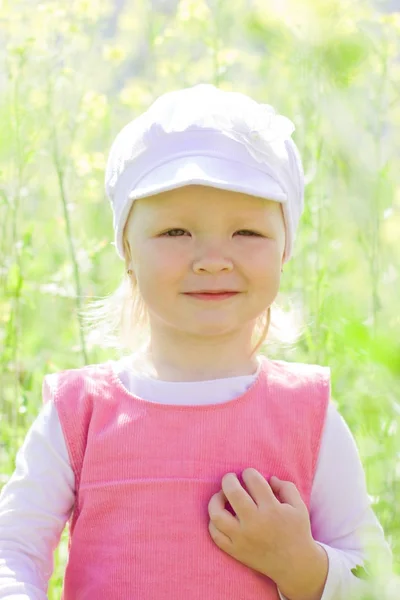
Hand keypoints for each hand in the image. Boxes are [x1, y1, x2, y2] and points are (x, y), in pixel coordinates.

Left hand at [207, 468, 316, 583]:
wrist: (295, 565)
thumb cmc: (297, 531)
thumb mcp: (299, 506)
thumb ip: (286, 487)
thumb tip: (269, 477)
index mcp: (272, 509)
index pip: (253, 481)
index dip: (249, 472)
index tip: (249, 475)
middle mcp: (255, 523)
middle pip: (233, 492)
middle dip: (229, 479)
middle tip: (231, 478)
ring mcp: (242, 538)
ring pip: (217, 514)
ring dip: (216, 499)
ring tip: (222, 495)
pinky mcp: (235, 551)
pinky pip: (216, 534)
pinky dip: (214, 522)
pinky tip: (221, 515)